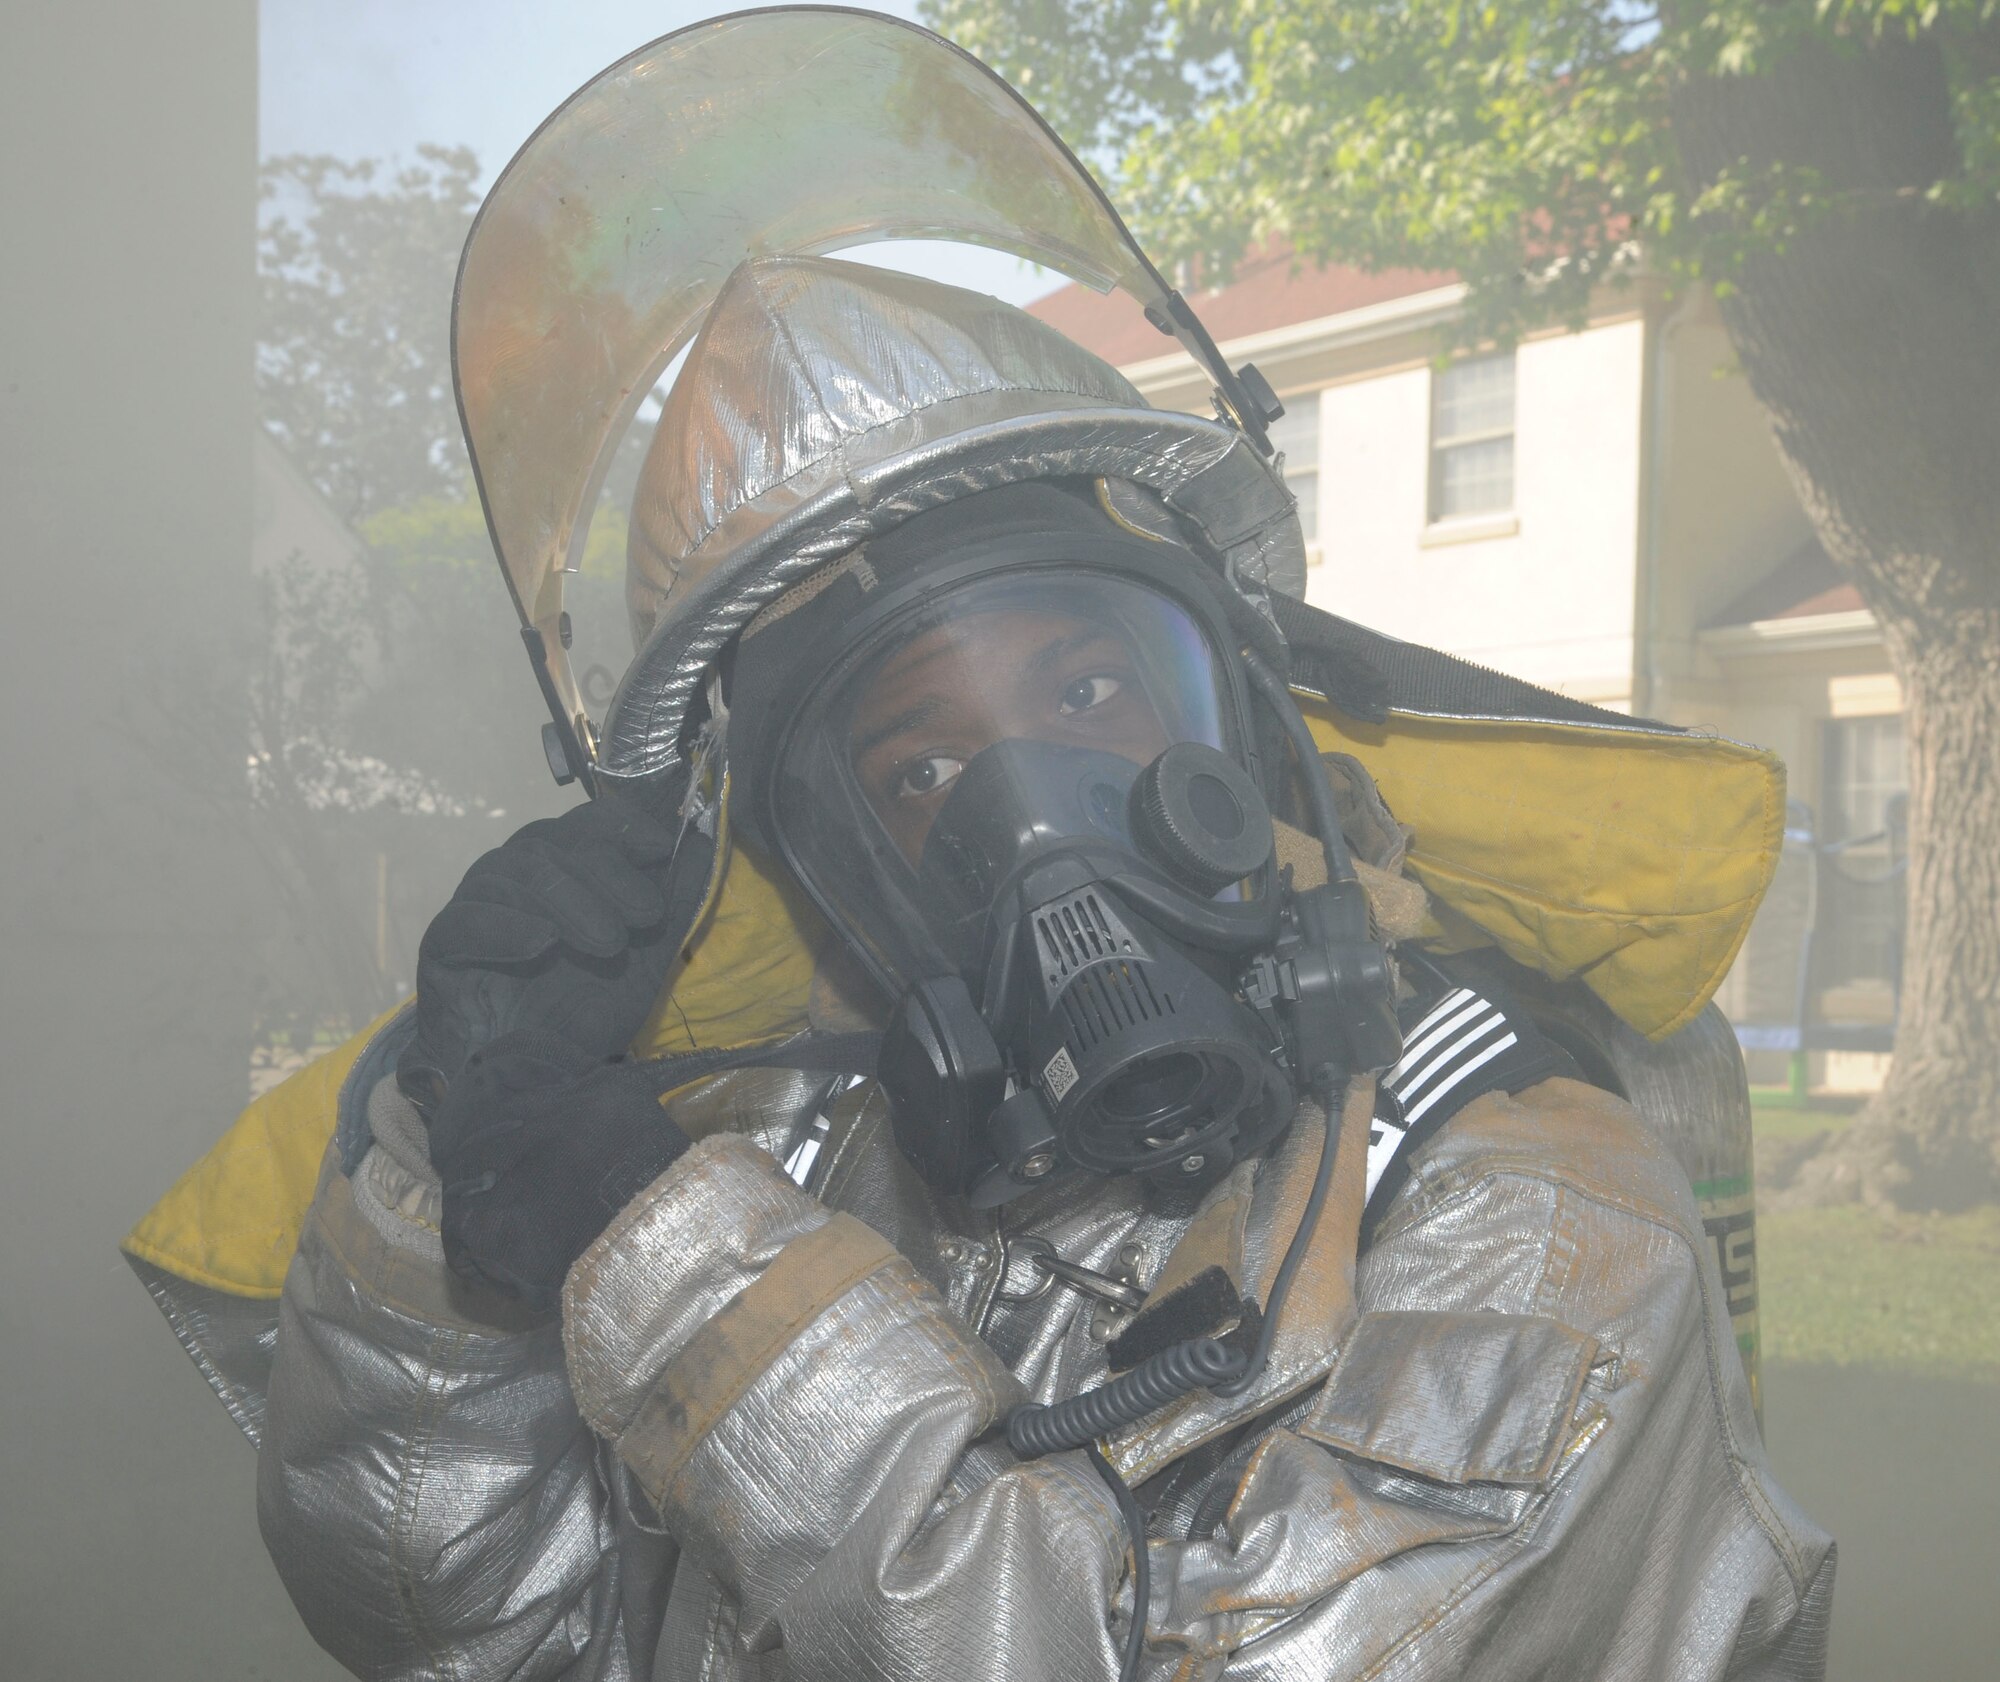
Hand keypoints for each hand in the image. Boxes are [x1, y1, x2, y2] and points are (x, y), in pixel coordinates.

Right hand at [396, 790, 703, 1303]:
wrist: (538, 1084)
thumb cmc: (586, 1014)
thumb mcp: (645, 959)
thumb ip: (671, 901)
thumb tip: (702, 842)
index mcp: (557, 873)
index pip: (580, 826)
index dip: (618, 826)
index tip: (656, 846)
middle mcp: (510, 881)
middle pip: (546, 847)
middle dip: (604, 876)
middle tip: (644, 919)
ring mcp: (472, 912)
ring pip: (506, 877)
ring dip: (565, 903)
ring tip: (607, 945)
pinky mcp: (441, 953)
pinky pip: (460, 925)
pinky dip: (500, 928)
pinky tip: (540, 945)